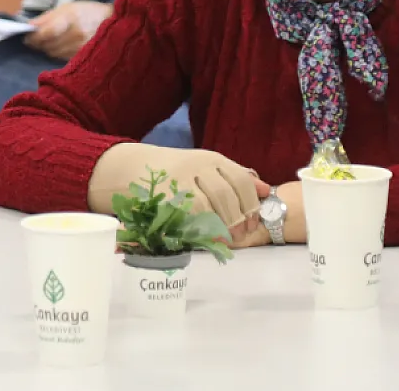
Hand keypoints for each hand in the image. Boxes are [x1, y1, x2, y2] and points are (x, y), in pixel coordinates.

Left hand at [24, 1, 111, 59]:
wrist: (112, 21)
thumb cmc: (86, 12)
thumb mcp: (66, 8)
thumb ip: (46, 18)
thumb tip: (28, 27)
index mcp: (71, 18)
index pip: (48, 32)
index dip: (35, 37)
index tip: (27, 37)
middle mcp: (77, 34)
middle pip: (49, 45)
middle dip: (38, 43)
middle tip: (34, 39)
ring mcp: (82, 47)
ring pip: (54, 54)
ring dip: (47, 49)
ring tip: (49, 41)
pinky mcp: (84, 57)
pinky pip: (62, 58)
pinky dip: (57, 53)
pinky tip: (60, 46)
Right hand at [88, 144, 271, 231]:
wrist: (131, 168)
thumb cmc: (175, 173)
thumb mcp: (206, 170)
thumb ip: (235, 178)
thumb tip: (266, 190)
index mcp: (211, 159)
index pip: (241, 179)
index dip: (251, 204)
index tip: (253, 223)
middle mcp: (197, 165)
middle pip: (227, 194)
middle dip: (238, 218)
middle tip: (241, 236)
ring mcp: (179, 178)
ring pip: (209, 204)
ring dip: (221, 225)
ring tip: (225, 239)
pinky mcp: (163, 192)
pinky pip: (186, 212)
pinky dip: (199, 227)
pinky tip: (205, 236)